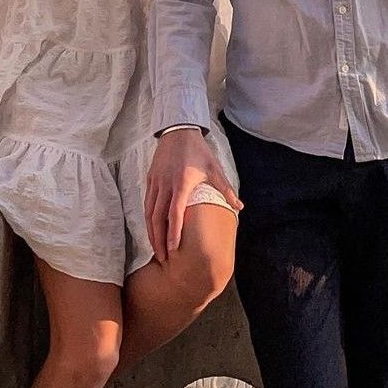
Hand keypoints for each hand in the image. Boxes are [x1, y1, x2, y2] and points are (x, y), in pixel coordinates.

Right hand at [145, 129, 242, 262]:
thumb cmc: (198, 151)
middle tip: (163, 257)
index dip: (173, 232)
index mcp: (182, 183)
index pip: (175, 213)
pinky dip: (147, 218)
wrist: (178, 130)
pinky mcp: (150, 178)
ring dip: (151, 232)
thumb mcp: (214, 169)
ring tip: (156, 248)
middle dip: (159, 239)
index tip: (173, 250)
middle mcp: (166, 184)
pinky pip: (146, 202)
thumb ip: (225, 190)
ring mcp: (155, 182)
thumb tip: (240, 207)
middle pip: (158, 217)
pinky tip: (151, 228)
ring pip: (149, 211)